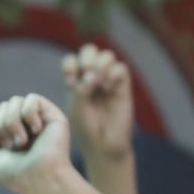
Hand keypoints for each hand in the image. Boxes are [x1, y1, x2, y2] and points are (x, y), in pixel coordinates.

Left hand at [0, 93, 75, 193]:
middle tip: (14, 145)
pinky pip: (32, 98)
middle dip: (2, 125)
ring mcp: (41, 119)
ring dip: (13, 122)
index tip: (5, 147)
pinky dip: (28, 114)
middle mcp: (29, 123)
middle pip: (5, 105)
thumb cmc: (19, 175)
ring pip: (15, 100)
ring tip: (23, 141)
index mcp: (16, 132)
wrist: (40, 180)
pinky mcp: (53, 116)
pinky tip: (36, 130)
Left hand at [61, 43, 133, 162]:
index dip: (71, 64)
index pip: (71, 60)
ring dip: (101, 65)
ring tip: (98, 83)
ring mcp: (107, 79)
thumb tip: (94, 73)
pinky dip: (113, 74)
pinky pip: (120, 68)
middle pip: (90, 50)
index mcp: (75, 81)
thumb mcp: (76, 108)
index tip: (71, 81)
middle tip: (86, 75)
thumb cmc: (85, 127)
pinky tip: (108, 88)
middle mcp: (91, 77)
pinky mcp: (123, 85)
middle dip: (87, 59)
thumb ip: (81, 88)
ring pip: (106, 55)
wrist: (103, 143)